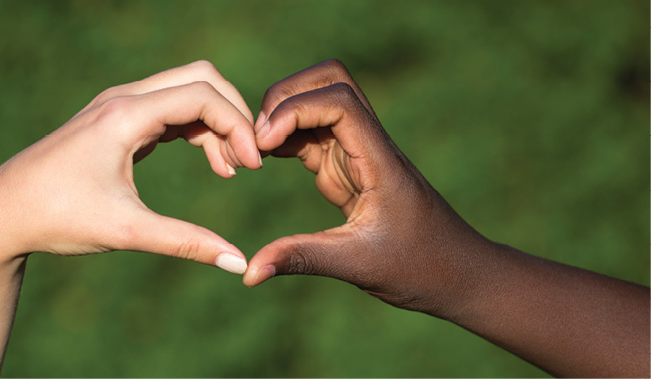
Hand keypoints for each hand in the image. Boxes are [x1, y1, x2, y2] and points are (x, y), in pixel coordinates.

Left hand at [0, 60, 260, 272]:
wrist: (2, 213)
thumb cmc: (57, 217)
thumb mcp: (126, 231)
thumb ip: (187, 243)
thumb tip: (238, 264)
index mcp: (125, 115)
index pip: (203, 95)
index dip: (237, 126)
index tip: (253, 168)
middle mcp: (124, 99)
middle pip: (200, 79)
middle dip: (232, 114)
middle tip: (248, 160)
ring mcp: (119, 106)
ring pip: (187, 92)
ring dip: (216, 123)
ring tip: (230, 170)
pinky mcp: (117, 120)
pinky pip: (170, 109)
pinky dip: (197, 129)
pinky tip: (210, 163)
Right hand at [242, 60, 648, 377]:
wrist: (458, 272)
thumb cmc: (420, 267)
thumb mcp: (358, 265)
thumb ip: (302, 258)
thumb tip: (248, 272)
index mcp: (379, 160)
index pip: (340, 102)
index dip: (296, 111)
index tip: (265, 145)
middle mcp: (371, 145)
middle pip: (330, 80)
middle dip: (287, 95)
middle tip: (258, 137)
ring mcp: (360, 152)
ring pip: (320, 101)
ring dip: (285, 114)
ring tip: (256, 149)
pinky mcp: (350, 166)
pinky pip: (316, 134)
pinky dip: (288, 137)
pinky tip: (268, 159)